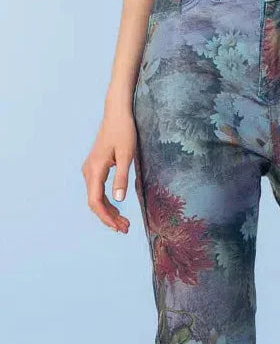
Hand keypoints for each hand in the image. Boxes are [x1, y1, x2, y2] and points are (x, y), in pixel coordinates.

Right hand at [82, 104, 135, 232]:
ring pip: (96, 198)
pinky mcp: (95, 168)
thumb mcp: (127, 156)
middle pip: (94, 203)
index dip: (106, 217)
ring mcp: (90, 170)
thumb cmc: (124, 131)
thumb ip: (122, 177)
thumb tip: (119, 199)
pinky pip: (98, 191)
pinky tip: (117, 210)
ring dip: (108, 212)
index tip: (118, 228)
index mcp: (95, 169)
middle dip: (109, 218)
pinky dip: (107, 203)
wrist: (117, 113)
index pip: (95, 201)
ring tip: (124, 224)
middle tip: (126, 229)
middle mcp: (89, 171)